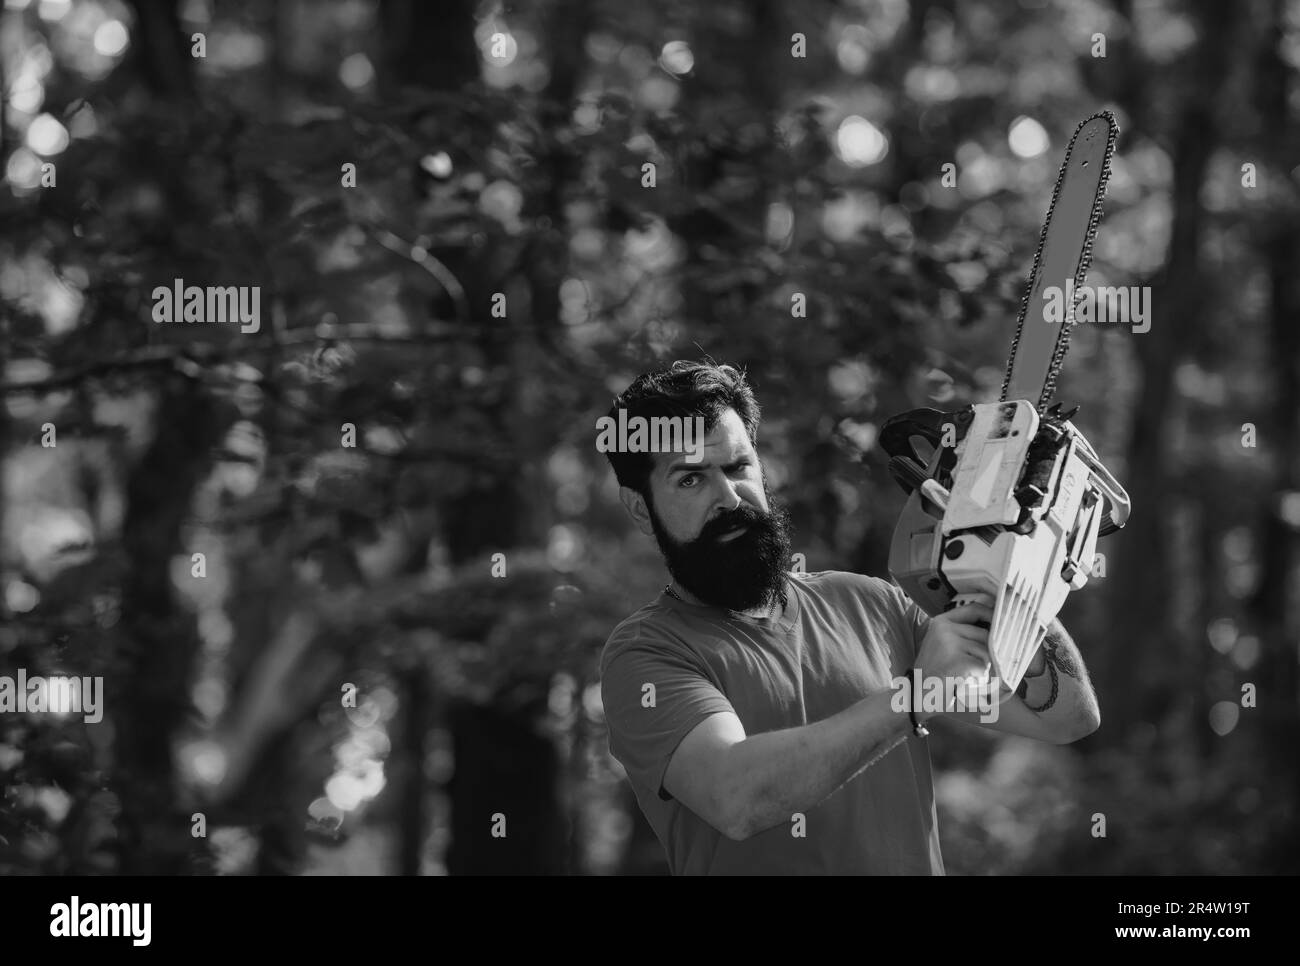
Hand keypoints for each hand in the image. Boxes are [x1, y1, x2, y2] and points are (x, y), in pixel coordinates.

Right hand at [913, 596, 993, 718]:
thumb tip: (994, 626)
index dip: (991, 614)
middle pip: (984, 634)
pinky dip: (980, 677)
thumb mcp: (942, 643)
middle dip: (989, 651)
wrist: (917, 694)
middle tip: (981, 665)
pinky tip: (968, 681)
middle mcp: (945, 629)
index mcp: (941, 622)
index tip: (1002, 621)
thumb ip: (962, 632)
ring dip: (985, 666)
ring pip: (985, 651)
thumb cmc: (934, 671)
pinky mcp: (957, 661)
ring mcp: (950, 644)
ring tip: (971, 675)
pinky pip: (982, 667)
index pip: (974, 609)